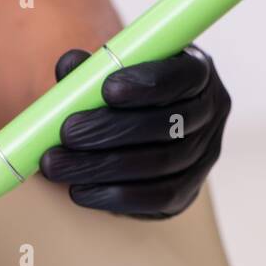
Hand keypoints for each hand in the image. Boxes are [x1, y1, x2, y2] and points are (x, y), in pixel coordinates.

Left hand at [38, 44, 230, 218]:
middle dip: (111, 130)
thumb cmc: (119, 90)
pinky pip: (157, 198)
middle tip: (67, 133)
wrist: (132, 129)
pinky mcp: (188, 190)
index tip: (107, 89)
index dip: (147, 85)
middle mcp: (210, 111)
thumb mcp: (105, 71)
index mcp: (197, 70)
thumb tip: (69, 67)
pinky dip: (114, 196)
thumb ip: (88, 68)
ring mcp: (204, 154)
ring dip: (102, 166)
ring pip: (159, 164)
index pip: (183, 77)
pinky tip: (79, 190)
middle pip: (168, 125)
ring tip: (56, 164)